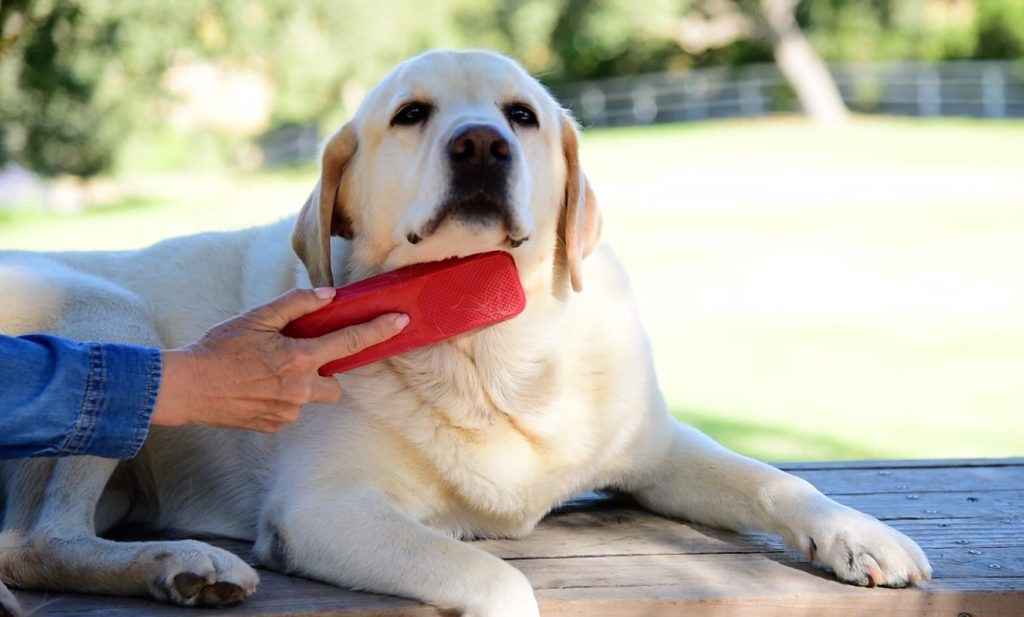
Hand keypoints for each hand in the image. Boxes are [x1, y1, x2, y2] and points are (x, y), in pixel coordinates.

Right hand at [152, 288, 407, 431]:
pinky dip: (281, 399)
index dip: (377, 331)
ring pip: (311, 397)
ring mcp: (287, 411)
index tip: (400, 322)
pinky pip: (290, 411)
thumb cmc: (218, 349)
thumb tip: (329, 296)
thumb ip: (296, 304)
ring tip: (268, 373)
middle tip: (300, 357)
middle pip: (335, 383)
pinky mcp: (273, 426)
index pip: (348, 343)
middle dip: (327, 371)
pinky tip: (256, 389)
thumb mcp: (256, 318)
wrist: (185, 388)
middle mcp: (299, 389)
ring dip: (301, 384)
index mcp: (298, 358)